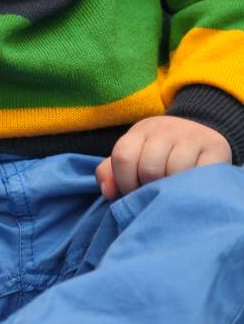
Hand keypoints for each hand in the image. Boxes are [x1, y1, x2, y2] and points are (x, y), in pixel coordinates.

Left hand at [96, 115, 231, 199]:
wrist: (201, 134)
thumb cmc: (161, 153)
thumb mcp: (135, 155)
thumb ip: (112, 171)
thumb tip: (108, 191)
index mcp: (141, 131)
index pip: (123, 156)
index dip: (124, 182)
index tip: (132, 193)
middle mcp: (165, 129)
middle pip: (148, 167)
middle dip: (149, 188)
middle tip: (155, 194)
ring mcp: (191, 137)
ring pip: (175, 171)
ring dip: (172, 188)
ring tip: (173, 191)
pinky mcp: (215, 148)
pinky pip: (201, 172)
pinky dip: (194, 185)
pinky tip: (192, 187)